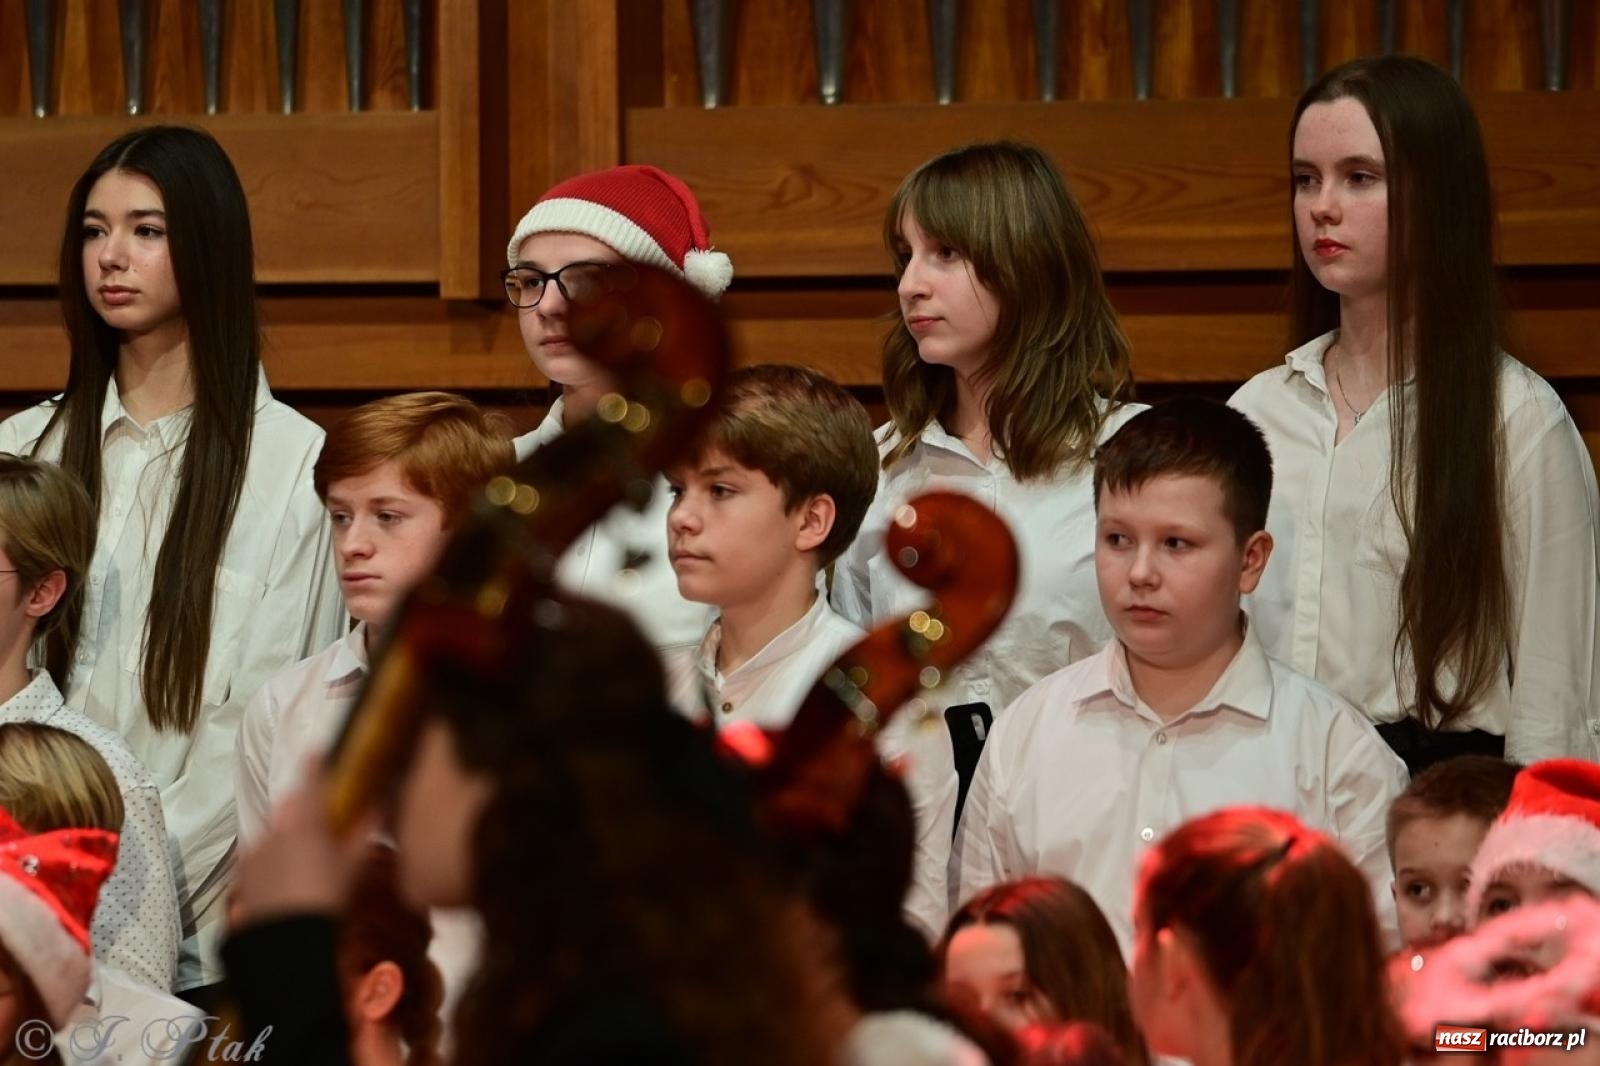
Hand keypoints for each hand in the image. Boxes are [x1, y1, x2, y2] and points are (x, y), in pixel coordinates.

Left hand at [230, 757, 378, 929]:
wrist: (286, 941)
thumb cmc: (327, 898)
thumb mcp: (354, 865)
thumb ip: (364, 831)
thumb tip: (377, 804)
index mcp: (304, 822)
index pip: (310, 781)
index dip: (315, 764)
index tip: (319, 751)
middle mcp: (274, 829)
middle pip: (290, 809)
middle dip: (304, 811)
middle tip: (322, 826)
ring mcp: (253, 853)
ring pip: (274, 834)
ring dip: (288, 839)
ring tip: (305, 862)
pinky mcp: (240, 876)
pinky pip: (259, 858)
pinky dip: (272, 861)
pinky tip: (285, 880)